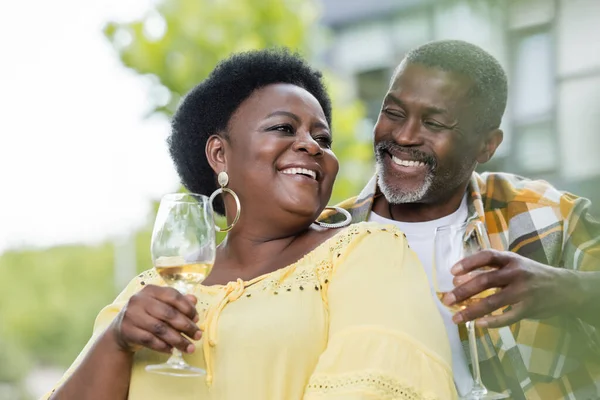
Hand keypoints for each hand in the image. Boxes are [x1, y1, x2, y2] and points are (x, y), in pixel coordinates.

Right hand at [110, 285, 201, 353]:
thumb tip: (194, 301)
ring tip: (189, 348)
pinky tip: (172, 350)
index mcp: (151, 290)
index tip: (197, 319)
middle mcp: (140, 300)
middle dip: (186, 326)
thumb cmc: (147, 315)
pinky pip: (149, 340)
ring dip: (178, 340)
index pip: (173, 296)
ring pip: (160, 329)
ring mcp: (132, 315)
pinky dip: (163, 346)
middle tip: (197, 336)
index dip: (187, 308)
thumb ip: (178, 302)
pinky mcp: (127, 331)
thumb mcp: (160, 305)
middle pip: (168, 313)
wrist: (121, 330)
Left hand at [442, 250, 582, 327]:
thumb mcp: (514, 264)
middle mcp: (516, 273)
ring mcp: (523, 291)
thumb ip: (491, 269)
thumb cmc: (531, 274)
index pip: (486, 256)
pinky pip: (507, 318)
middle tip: (447, 299)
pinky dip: (492, 322)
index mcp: (510, 259)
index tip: (452, 272)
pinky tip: (479, 324)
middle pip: (485, 281)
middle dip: (463, 291)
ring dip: (471, 311)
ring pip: (492, 302)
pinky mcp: (529, 308)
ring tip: (456, 318)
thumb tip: (459, 280)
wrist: (565, 287)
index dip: (468, 263)